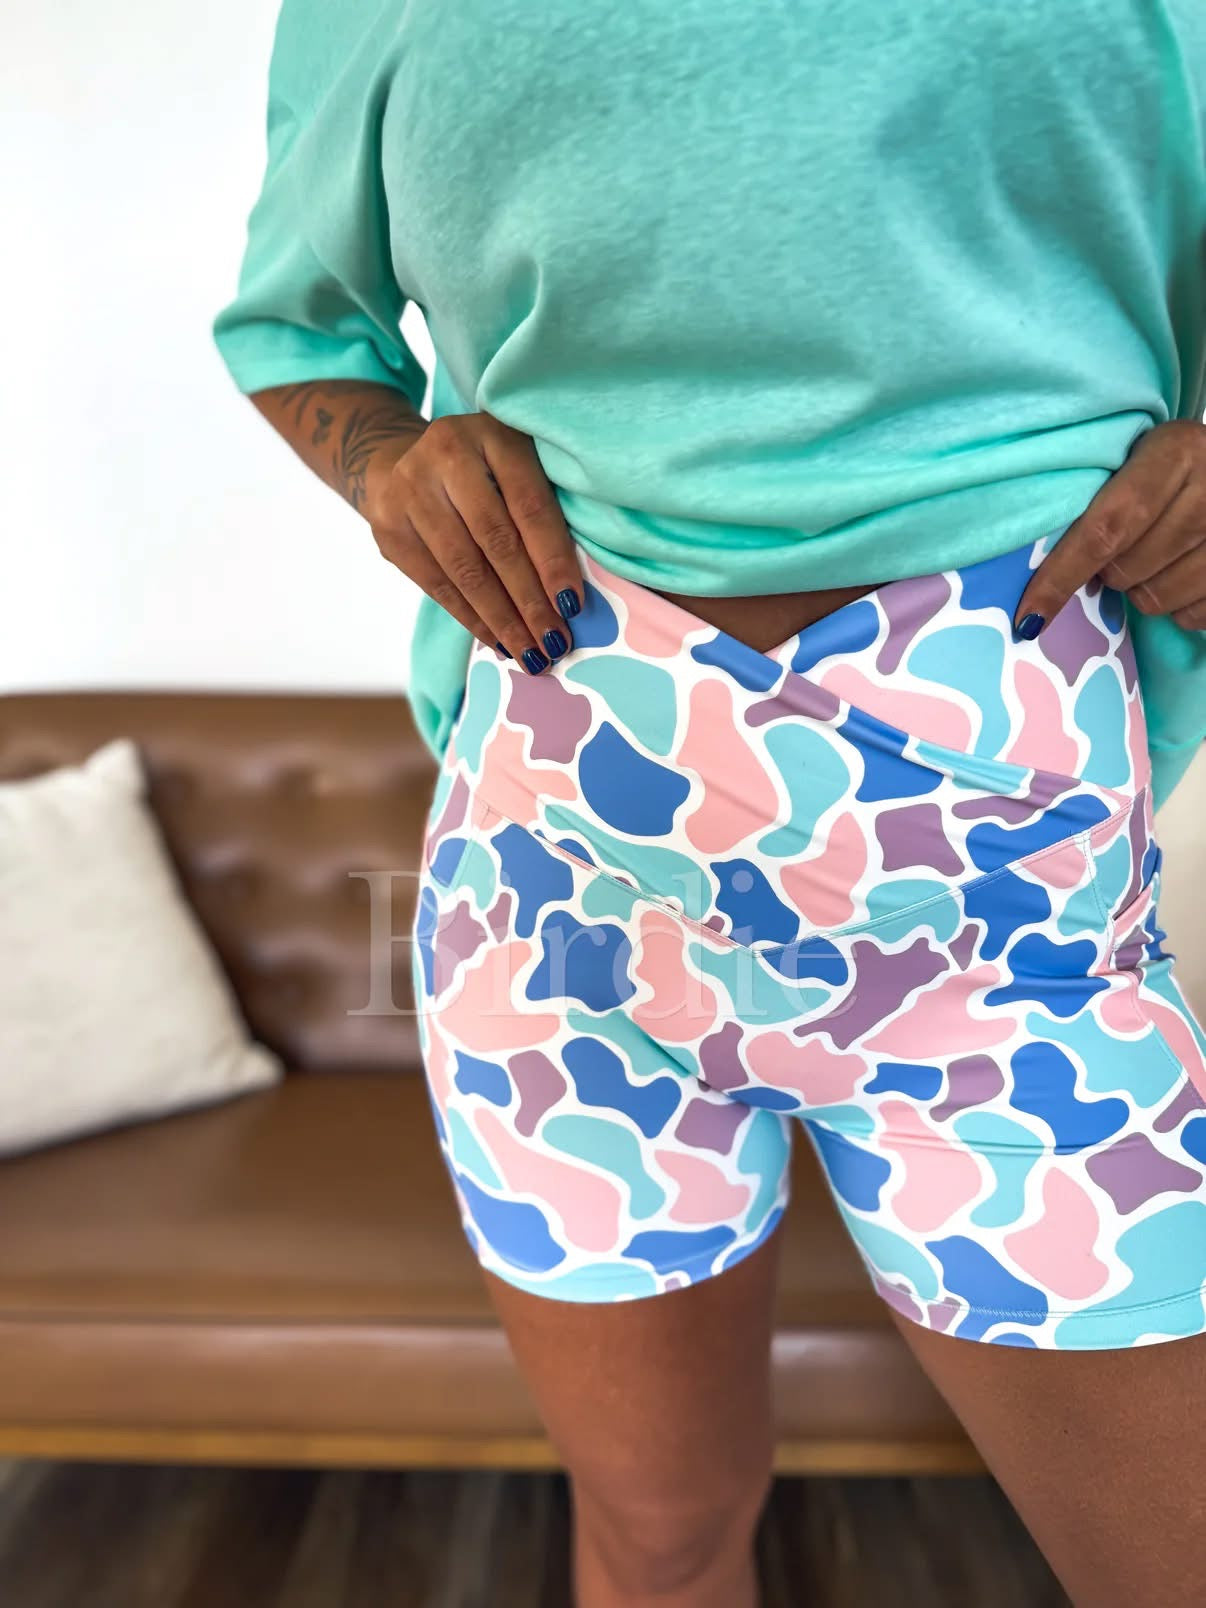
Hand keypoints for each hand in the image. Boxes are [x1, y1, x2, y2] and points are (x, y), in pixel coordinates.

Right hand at [364, 411, 582, 672]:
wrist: (401, 461)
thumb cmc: (484, 472)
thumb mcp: (518, 465)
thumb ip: (543, 509)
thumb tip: (571, 594)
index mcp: (493, 435)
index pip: (529, 506)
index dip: (552, 560)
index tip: (573, 606)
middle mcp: (446, 455)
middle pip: (495, 541)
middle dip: (529, 601)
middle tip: (555, 642)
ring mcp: (410, 491)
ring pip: (464, 569)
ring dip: (502, 620)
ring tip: (530, 653)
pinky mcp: (388, 528)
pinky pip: (436, 584)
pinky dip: (470, 618)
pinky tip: (497, 640)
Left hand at [1013, 421, 1205, 637]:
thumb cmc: (1174, 462)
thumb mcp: (1142, 455)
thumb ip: (1101, 495)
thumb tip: (1042, 569)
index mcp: (1175, 452)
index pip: (1105, 527)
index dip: (1062, 576)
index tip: (1029, 616)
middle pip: (1126, 569)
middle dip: (1106, 574)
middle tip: (1116, 552)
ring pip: (1156, 599)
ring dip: (1141, 590)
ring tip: (1153, 558)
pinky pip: (1192, 616)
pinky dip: (1177, 607)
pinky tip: (1180, 573)